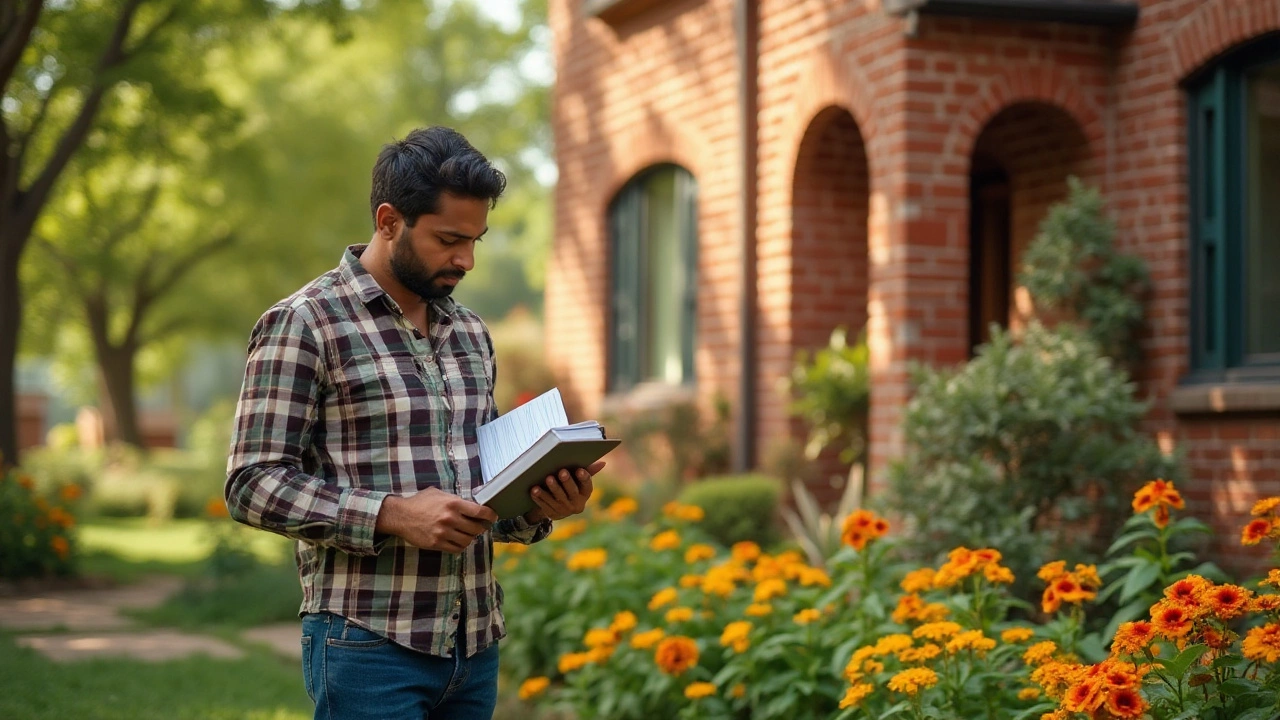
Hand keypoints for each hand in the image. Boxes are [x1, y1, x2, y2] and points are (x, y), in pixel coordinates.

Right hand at [375, 487, 496, 553]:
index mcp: (453, 503)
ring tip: (468, 533)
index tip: (493, 517)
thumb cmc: (420, 502)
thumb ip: (455, 499)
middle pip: (477, 528)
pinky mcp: (437, 544)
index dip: (490, 515)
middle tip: (481, 526)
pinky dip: (461, 546)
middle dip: (482, 528)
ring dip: (471, 537)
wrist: (400, 516)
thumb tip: (472, 504)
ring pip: (468, 540)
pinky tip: (459, 541)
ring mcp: (443, 533)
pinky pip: (457, 549)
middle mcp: (450, 518)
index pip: (480, 511)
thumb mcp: (438, 494)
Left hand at [525, 461, 604, 522]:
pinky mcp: (552, 513)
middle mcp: (576, 504)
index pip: (587, 486)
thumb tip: (603, 463)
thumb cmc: (572, 487)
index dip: (584, 478)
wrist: (560, 508)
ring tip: (547, 479)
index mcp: (585, 494)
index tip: (580, 470)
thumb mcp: (580, 481)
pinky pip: (545, 505)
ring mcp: (564, 510)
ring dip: (552, 489)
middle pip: (572, 492)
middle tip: (562, 472)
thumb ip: (589, 471)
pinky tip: (534, 489)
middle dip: (567, 482)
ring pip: (557, 499)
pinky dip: (539, 497)